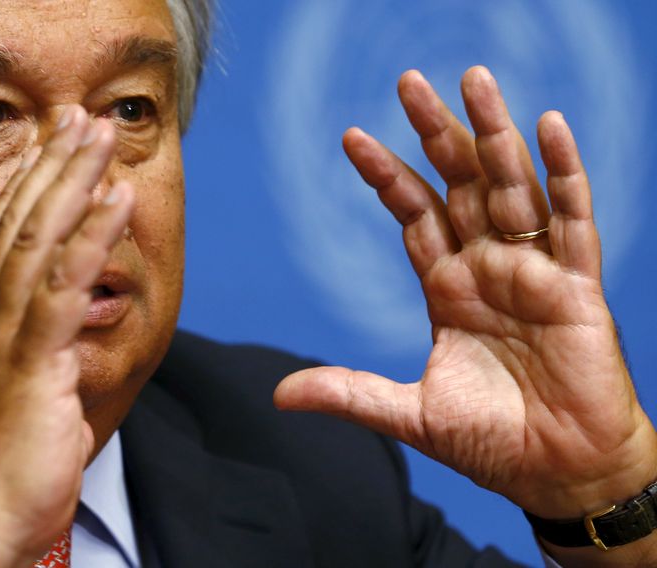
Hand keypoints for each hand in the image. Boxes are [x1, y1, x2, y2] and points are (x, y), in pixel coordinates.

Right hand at [0, 106, 132, 566]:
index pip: (10, 233)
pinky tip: (116, 199)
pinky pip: (63, 288)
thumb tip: (73, 309)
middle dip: (54, 163)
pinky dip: (91, 237)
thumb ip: (47, 337)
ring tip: (100, 133)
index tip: (60, 140)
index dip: (33, 181)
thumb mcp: (36, 382)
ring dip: (72, 181)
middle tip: (82, 114)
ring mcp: (9, 336)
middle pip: (22, 222)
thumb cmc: (20, 450)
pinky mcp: (33, 363)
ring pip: (39, 240)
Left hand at [274, 67, 656, 557]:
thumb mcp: (411, 413)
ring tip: (473, 80)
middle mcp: (486, 269)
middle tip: (408, 82)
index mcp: (446, 289)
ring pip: (512, 187)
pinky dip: (564, 174)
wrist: (560, 475)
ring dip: (494, 134)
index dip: (385, 176)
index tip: (352, 137)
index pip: (412, 215)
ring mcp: (532, 273)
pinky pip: (574, 221)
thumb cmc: (493, 444)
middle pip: (457, 185)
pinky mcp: (579, 287)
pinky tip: (548, 128)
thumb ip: (351, 393)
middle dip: (434, 134)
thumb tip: (280, 394)